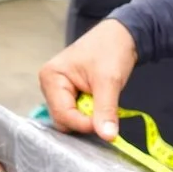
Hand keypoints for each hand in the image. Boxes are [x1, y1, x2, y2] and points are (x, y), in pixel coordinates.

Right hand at [40, 19, 137, 139]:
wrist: (122, 35)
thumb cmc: (111, 49)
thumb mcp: (109, 81)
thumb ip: (106, 110)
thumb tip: (108, 136)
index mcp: (51, 77)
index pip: (62, 114)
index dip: (84, 124)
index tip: (106, 126)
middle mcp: (50, 85)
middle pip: (63, 119)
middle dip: (85, 121)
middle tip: (106, 114)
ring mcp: (59, 90)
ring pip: (70, 118)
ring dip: (89, 118)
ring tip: (104, 104)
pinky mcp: (69, 94)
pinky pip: (77, 113)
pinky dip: (90, 114)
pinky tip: (101, 105)